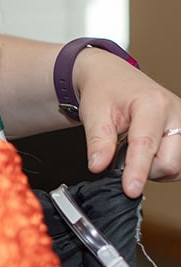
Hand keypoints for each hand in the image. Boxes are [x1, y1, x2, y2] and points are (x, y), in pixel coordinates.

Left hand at [74, 47, 180, 195]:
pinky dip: (161, 165)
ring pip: (177, 166)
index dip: (137, 170)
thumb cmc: (104, 91)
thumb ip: (98, 142)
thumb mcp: (93, 114)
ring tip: (132, 150)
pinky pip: (179, 162)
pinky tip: (146, 152)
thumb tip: (98, 167)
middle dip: (144, 170)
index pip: (146, 144)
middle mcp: (175, 112)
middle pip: (170, 162)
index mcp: (151, 103)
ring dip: (153, 169)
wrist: (112, 76)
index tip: (130, 189)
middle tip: (120, 156)